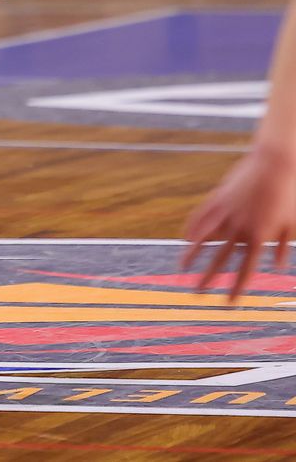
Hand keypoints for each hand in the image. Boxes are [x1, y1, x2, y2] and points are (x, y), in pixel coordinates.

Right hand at [182, 146, 295, 302]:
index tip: (227, 304)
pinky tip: (186, 238)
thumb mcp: (292, 223)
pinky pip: (202, 216)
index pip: (245, 270)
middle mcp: (239, 228)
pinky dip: (194, 228)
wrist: (275, 163)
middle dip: (208, 279)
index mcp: (260, 237)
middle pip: (220, 260)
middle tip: (196, 295)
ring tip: (182, 269)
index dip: (236, 288)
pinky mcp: (219, 198)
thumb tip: (277, 265)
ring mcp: (226, 212)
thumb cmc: (290, 193)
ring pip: (205, 238)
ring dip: (193, 256)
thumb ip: (283, 245)